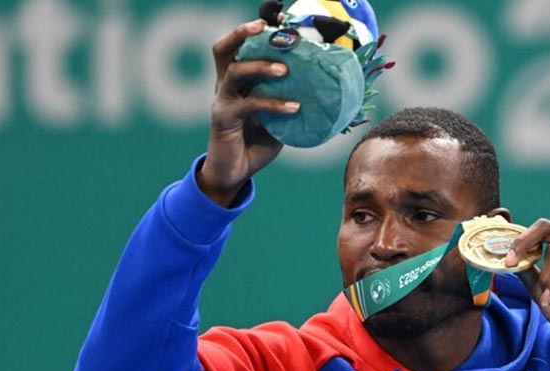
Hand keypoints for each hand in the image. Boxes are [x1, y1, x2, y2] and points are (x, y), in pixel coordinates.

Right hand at [199, 19, 299, 206]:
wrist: (233, 173)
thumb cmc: (256, 143)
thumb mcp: (278, 119)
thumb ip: (290, 101)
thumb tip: (327, 92)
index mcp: (236, 81)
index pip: (239, 47)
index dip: (252, 30)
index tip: (277, 18)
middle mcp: (224, 86)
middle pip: (223, 49)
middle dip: (242, 33)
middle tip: (265, 28)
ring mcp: (222, 101)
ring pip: (235, 71)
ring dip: (261, 66)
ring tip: (286, 69)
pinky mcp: (224, 119)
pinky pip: (249, 105)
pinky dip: (273, 104)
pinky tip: (294, 107)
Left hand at [505, 219, 549, 359]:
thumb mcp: (540, 290)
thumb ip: (527, 272)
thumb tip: (507, 259)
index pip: (539, 230)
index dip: (519, 239)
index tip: (505, 258)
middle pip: (546, 226)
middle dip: (524, 242)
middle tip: (511, 261)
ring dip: (545, 276)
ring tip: (545, 296)